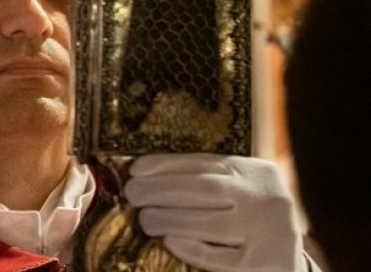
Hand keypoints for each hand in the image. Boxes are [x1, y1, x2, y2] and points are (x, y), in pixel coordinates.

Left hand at [124, 153, 303, 271]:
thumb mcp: (241, 189)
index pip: (204, 162)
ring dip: (169, 218)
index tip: (135, 168)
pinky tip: (170, 241)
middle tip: (132, 193)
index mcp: (256, 171)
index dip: (166, 164)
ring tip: (145, 219)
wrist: (292, 258)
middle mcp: (265, 197)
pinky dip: (192, 248)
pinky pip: (221, 257)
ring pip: (209, 222)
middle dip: (161, 189)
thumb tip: (147, 175)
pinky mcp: (265, 263)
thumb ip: (208, 181)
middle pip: (203, 189)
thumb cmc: (254, 217)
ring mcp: (267, 231)